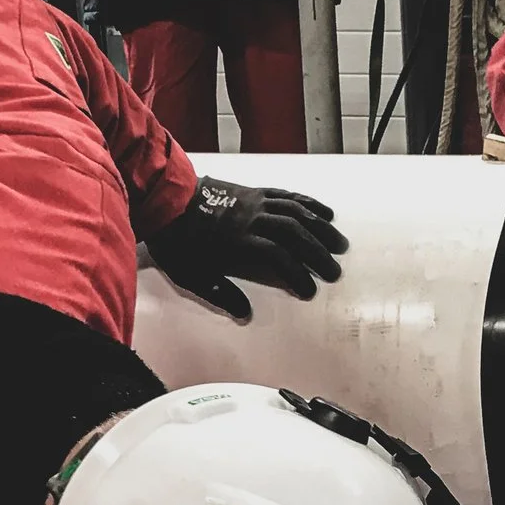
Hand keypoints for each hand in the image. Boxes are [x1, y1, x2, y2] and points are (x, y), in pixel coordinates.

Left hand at [146, 178, 346, 316]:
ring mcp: (256, 201)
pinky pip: (289, 195)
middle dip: (319, 254)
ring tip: (340, 245)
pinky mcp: (256, 190)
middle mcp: (253, 218)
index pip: (279, 257)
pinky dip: (310, 204)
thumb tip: (246, 313)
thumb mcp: (190, 274)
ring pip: (298, 212)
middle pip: (296, 234)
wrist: (163, 199)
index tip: (310, 291)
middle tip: (335, 272)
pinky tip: (325, 213)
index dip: (298, 275)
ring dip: (322, 229)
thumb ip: (220, 293)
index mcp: (239, 240)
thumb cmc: (176, 240)